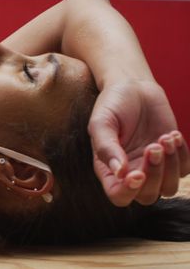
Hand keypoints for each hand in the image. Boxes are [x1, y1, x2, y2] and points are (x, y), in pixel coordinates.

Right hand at [88, 80, 189, 206]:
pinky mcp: (172, 157)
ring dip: (171, 166)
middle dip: (154, 174)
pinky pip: (184, 170)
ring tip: (165, 138)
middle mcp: (131, 172)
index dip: (129, 191)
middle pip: (147, 196)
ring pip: (168, 188)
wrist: (133, 87)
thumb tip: (119, 173)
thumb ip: (106, 148)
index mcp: (109, 169)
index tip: (136, 173)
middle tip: (153, 146)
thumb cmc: (112, 104)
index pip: (119, 195)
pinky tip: (172, 135)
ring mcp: (153, 166)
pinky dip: (182, 155)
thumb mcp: (101, 123)